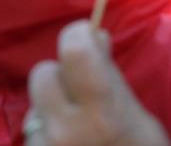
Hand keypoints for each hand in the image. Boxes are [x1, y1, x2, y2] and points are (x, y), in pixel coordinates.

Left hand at [26, 21, 169, 145]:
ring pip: (34, 109)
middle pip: (43, 74)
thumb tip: (94, 34)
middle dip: (59, 76)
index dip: (77, 36)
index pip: (74, 49)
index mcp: (104, 112)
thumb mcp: (138, 117)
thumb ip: (109, 76)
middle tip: (80, 92)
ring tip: (77, 131)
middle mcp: (68, 129)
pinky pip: (32, 136)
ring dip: (50, 112)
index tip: (86, 39)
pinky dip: (45, 136)